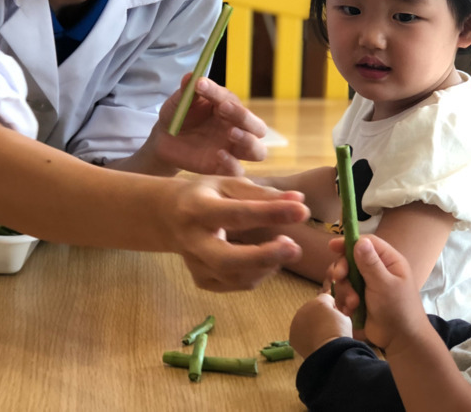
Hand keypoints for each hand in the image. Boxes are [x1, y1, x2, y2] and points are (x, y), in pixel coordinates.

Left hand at [156, 75, 267, 175]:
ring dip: (248, 141)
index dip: (217, 93)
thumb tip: (191, 75)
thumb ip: (187, 90)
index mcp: (230, 108)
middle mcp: (237, 129)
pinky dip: (232, 164)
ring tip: (230, 133)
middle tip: (223, 108)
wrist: (165, 140)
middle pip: (258, 127)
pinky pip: (238, 171)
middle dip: (245, 117)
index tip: (200, 85)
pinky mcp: (223, 168)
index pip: (232, 100)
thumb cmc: (178, 115)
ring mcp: (233, 150)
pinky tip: (219, 154)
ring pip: (258, 151)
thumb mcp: (179, 101)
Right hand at [166, 175, 309, 291]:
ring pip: (235, 277)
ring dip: (267, 266)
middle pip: (227, 260)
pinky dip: (258, 274)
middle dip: (264, 256)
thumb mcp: (229, 185)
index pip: (237, 213)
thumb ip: (264, 194)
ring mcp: (194, 264)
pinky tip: (266, 258)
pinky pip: (235, 284)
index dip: (271, 213)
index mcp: (197, 208)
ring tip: (285, 247)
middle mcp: (192, 240)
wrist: (168, 216)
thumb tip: (299, 201)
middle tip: (294, 248)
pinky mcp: (201, 280)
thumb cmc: (206, 194)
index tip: (302, 210)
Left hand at [289, 293, 351, 357]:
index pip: (326, 299)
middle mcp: (304, 308)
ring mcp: (296, 321)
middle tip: (328, 329)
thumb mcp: (344, 317)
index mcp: (318, 302)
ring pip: (305, 320)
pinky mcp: (292, 334)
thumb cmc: (340, 333)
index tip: (337, 317)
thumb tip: (332, 312)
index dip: (333, 308)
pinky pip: (300, 332)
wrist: (329, 352)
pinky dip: (305, 337)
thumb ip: (336, 311)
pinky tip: (314, 343)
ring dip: (311, 325)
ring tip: (321, 337)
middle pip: (313, 309)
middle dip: (320, 316)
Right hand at [328, 235, 428, 352]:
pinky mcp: (358, 298)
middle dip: (342, 270)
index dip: (349, 242)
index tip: (332, 246)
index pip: (367, 242)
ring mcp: (366, 284)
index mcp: (388, 261)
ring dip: (344, 290)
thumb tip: (359, 241)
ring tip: (353, 304)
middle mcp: (376, 269)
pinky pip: (342, 293)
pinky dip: (343, 301)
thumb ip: (371, 263)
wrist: (400, 340)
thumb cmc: (398, 309)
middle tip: (338, 278)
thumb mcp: (384, 284)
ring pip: (344, 278)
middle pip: (350, 259)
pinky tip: (350, 311)